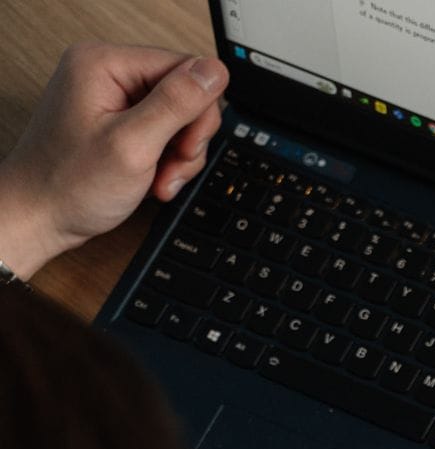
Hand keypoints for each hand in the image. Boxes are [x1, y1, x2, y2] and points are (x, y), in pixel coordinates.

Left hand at [0, 43, 227, 278]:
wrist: (40, 217)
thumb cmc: (68, 184)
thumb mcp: (133, 144)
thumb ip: (176, 104)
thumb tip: (214, 71)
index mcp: (103, 64)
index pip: (185, 67)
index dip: (198, 111)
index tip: (186, 147)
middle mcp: (106, 73)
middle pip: (185, 93)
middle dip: (188, 138)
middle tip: (171, 167)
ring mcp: (112, 97)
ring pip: (179, 117)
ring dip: (179, 155)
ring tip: (159, 179)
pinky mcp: (118, 120)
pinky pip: (164, 131)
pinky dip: (167, 160)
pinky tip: (152, 177)